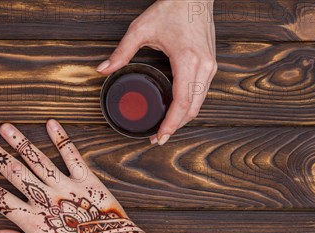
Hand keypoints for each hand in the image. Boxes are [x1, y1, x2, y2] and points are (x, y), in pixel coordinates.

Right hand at [0, 120, 174, 232]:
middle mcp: (46, 200)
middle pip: (14, 173)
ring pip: (38, 160)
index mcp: (33, 222)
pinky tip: (51, 124)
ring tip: (5, 128)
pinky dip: (61, 139)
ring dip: (20, 142)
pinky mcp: (88, 181)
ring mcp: (67, 187)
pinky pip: (72, 156)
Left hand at [97, 0, 216, 144]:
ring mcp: (210, 66)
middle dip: (176, 127)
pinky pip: (202, 93)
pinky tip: (176, 111)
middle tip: (158, 138)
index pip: (182, 103)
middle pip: (193, 109)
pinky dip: (189, 106)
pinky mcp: (211, 64)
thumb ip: (121, 52)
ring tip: (166, 128)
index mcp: (188, 60)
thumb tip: (103, 69)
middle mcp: (204, 66)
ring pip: (199, 103)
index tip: (159, 136)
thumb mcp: (141, 29)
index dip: (170, 124)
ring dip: (183, 118)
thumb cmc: (173, 7)